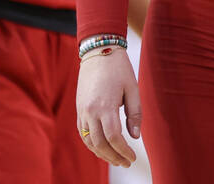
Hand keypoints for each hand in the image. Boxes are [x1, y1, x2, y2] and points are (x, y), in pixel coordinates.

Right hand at [76, 50, 139, 167]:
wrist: (98, 51)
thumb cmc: (119, 68)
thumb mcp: (133, 88)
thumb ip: (135, 114)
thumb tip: (135, 137)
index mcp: (105, 106)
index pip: (114, 137)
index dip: (124, 151)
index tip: (133, 157)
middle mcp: (90, 111)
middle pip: (100, 144)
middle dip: (114, 157)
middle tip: (126, 162)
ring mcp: (82, 111)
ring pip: (89, 141)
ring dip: (102, 154)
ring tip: (116, 159)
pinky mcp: (79, 109)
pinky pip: (82, 133)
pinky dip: (92, 145)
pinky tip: (103, 148)